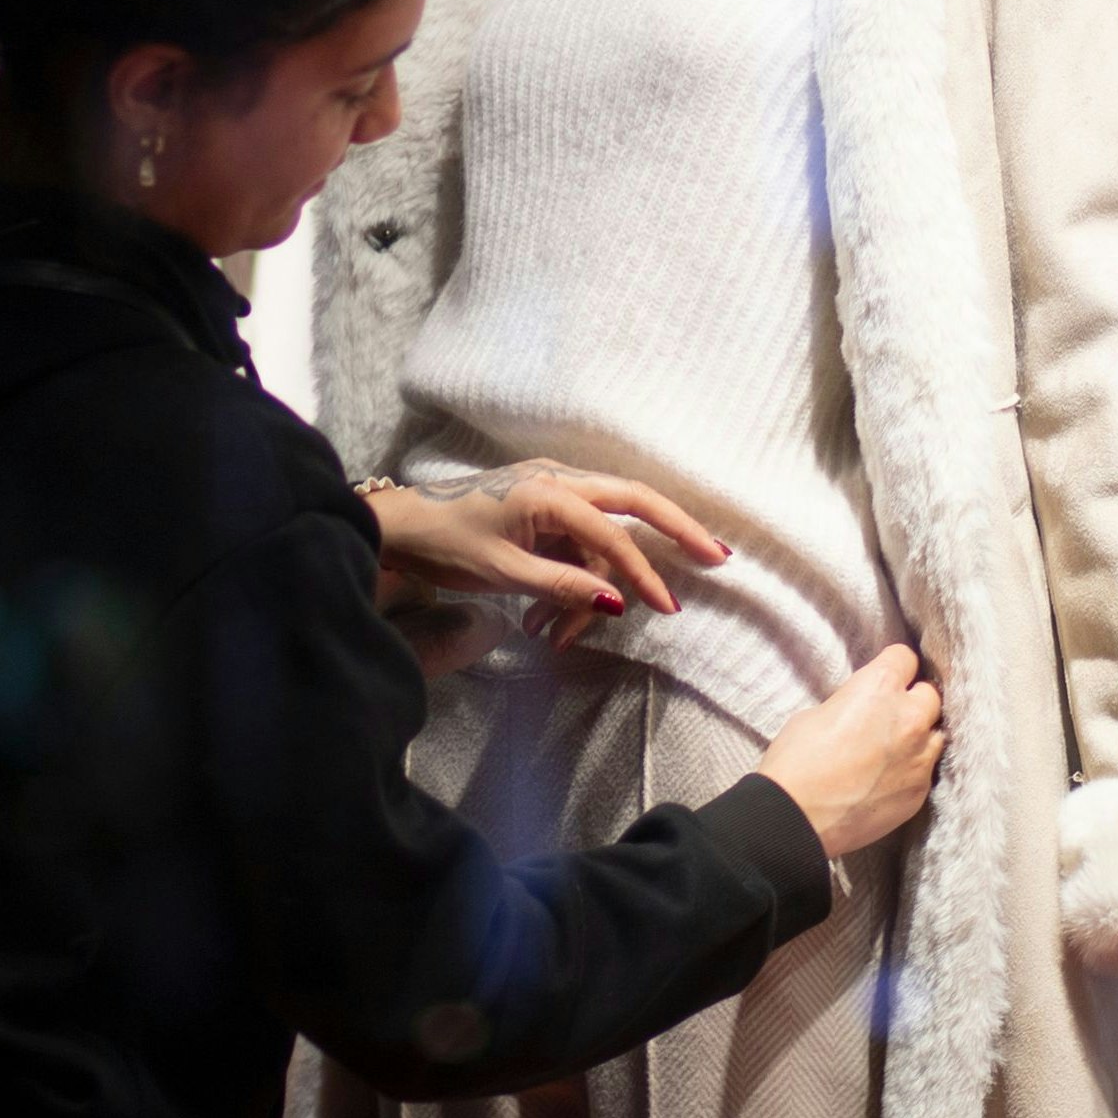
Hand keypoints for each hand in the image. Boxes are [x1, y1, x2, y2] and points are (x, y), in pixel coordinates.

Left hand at [368, 459, 726, 648]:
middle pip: (634, 501)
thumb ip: (563, 585)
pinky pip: (577, 540)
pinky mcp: (544, 505)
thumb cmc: (446, 545)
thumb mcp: (503, 573)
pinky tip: (544, 622)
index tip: (669, 607)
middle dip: (676, 530)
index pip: (613, 535)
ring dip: (593, 585)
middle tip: (717, 555)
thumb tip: (616, 602)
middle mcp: (560, 480)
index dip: (643, 574)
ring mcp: (553, 489)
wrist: (400, 527)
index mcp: (550, 492)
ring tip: (553, 638)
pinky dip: (572, 579)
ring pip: (601, 533)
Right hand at [753, 646, 946, 858]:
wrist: (795, 819)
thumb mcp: (817, 712)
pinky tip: (887, 780)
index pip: (905, 658)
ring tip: (893, 750)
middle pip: (930, 695)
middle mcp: (908, 718)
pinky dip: (911, 771)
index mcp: (880, 688)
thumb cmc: (796, 763)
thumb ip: (852, 703)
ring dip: (919, 737)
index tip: (888, 677)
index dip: (894, 668)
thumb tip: (863, 709)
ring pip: (935, 735)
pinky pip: (925, 772)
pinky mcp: (918, 792)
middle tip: (890, 716)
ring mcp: (918, 758)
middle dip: (913, 701)